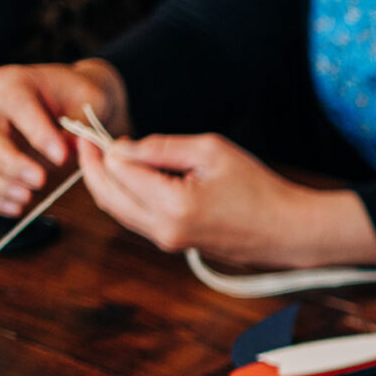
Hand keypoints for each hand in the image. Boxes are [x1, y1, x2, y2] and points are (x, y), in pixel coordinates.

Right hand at [0, 60, 126, 216]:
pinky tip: (16, 209)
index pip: (17, 106)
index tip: (63, 157)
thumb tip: (68, 147)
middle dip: (12, 162)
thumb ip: (81, 122)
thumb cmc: (84, 98)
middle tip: (41, 180)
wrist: (78, 105)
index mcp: (13, 83)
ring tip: (27, 199)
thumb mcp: (92, 100)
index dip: (37, 133)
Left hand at [77, 132, 324, 266]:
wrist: (288, 230)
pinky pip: (134, 219)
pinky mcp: (174, 245)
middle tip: (88, 142)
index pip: (118, 170)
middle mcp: (163, 228)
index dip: (107, 147)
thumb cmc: (259, 187)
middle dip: (93, 166)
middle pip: (106, 195)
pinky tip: (130, 177)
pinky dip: (124, 197)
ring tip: (105, 157)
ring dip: (105, 183)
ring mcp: (167, 241)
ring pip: (116, 210)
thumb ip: (162, 147)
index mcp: (173, 203)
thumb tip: (123, 147)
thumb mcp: (212, 151)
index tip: (105, 130)